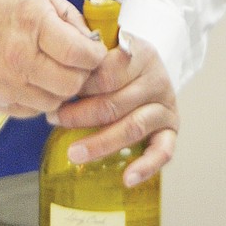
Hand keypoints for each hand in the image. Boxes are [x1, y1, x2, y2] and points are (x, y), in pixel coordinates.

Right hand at [0, 0, 104, 117]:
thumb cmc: (3, 8)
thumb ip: (74, 21)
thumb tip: (96, 45)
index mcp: (32, 24)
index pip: (78, 54)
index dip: (95, 56)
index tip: (95, 52)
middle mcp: (18, 57)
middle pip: (71, 84)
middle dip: (82, 75)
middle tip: (78, 63)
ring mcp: (6, 84)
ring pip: (56, 103)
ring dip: (62, 89)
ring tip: (56, 70)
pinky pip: (36, 111)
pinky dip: (43, 99)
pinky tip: (37, 80)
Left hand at [46, 35, 178, 185]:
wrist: (149, 71)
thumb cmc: (118, 61)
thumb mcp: (107, 47)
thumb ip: (87, 54)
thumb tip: (54, 72)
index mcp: (141, 53)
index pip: (106, 71)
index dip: (79, 85)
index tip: (55, 92)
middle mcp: (157, 79)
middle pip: (115, 102)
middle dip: (80, 115)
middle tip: (54, 120)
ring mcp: (166, 106)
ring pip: (132, 127)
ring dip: (101, 143)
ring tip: (74, 153)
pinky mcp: (171, 130)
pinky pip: (163, 151)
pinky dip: (146, 166)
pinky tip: (127, 178)